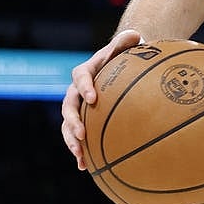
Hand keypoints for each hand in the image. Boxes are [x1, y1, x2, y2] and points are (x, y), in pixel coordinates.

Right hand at [60, 29, 142, 169]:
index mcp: (86, 72)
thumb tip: (135, 35)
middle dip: (72, 121)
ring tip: (80, 156)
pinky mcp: (82, 121)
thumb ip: (127, 40)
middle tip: (82, 133)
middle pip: (68, 106)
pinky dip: (80, 152)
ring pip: (68, 126)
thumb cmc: (124, 57)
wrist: (117, 69)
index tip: (93, 98)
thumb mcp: (126, 46)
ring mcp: (77, 108)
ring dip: (72, 141)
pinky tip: (85, 168)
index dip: (85, 87)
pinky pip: (78, 138)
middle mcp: (76, 91)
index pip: (81, 77)